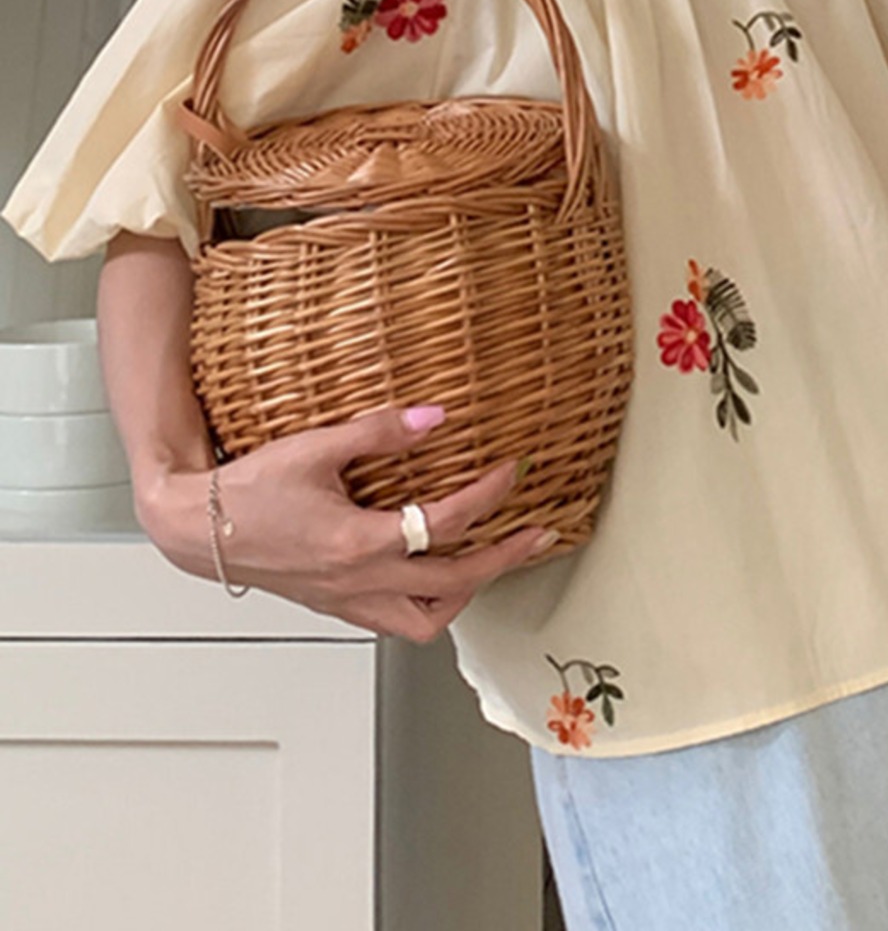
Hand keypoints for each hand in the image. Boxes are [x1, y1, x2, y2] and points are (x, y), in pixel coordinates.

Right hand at [137, 406, 553, 642]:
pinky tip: (436, 576)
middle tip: (537, 534)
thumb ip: (379, 432)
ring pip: (427, 620)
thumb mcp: (316, 447)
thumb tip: (436, 417)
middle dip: (503, 558)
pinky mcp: (337, 606)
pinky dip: (429, 604)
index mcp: (358, 544)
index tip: (513, 471)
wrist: (198, 529)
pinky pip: (398, 622)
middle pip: (454, 584)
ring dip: (466, 593)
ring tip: (491, 562)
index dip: (488, 497)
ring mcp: (349, 601)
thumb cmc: (249, 491)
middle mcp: (359, 582)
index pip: (443, 524)